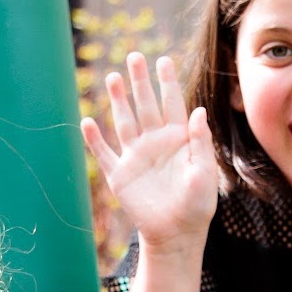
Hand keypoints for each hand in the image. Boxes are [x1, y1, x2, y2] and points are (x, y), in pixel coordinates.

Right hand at [82, 53, 217, 255]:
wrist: (176, 234)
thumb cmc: (197, 205)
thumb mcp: (204, 172)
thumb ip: (200, 141)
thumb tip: (197, 111)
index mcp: (178, 139)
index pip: (171, 104)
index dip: (167, 82)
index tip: (163, 60)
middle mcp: (155, 143)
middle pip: (145, 105)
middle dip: (140, 82)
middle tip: (134, 56)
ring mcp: (135, 157)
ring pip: (124, 122)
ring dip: (118, 101)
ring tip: (113, 77)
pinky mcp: (120, 176)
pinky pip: (104, 154)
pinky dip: (94, 140)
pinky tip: (87, 121)